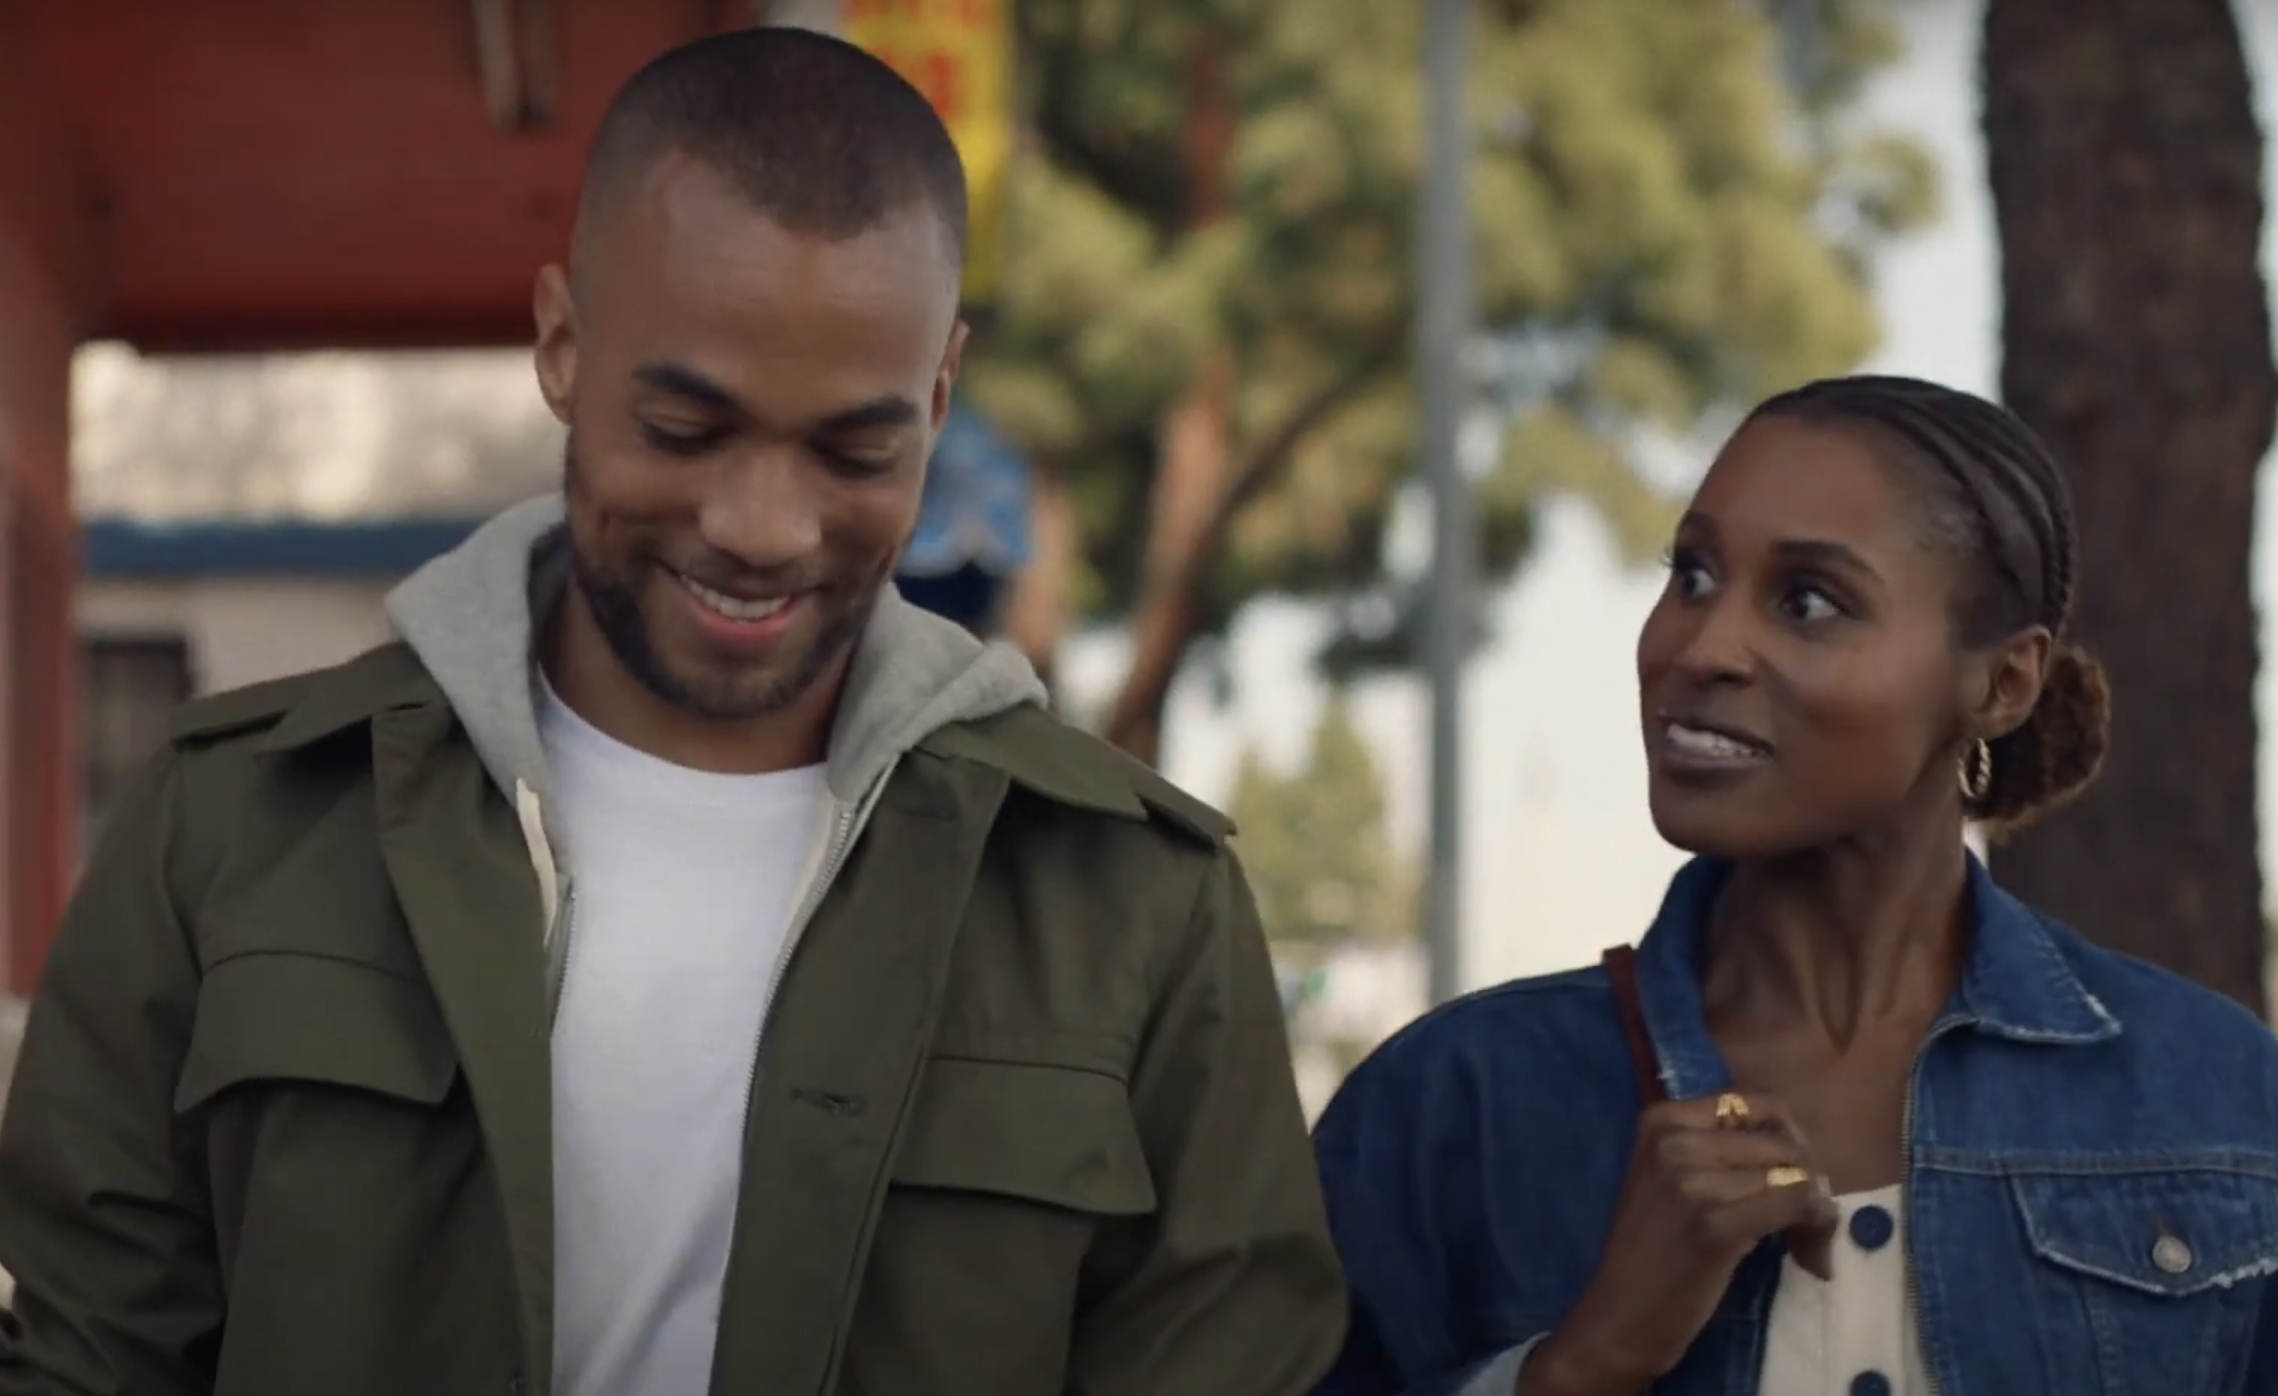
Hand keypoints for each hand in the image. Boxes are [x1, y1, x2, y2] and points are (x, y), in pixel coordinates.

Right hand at [1517, 1091, 1838, 1395]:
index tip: (1790, 1178)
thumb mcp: (1671, 1178)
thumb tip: (1804, 1150)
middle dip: (1808, 1180)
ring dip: (1816, 1212)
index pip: (1757, 1103)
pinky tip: (1810, 1257)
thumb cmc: (1652, 1249)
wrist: (1621, 1314)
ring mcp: (1692, 1182)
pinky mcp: (1715, 1226)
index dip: (1788, 1140)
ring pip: (1794, 1174)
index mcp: (1661, 1120)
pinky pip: (1795, 1205)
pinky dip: (1815, 1229)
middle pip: (1780, 1141)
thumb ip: (1721, 1150)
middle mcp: (1673, 1142)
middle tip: (1806, 1223)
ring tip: (1807, 1244)